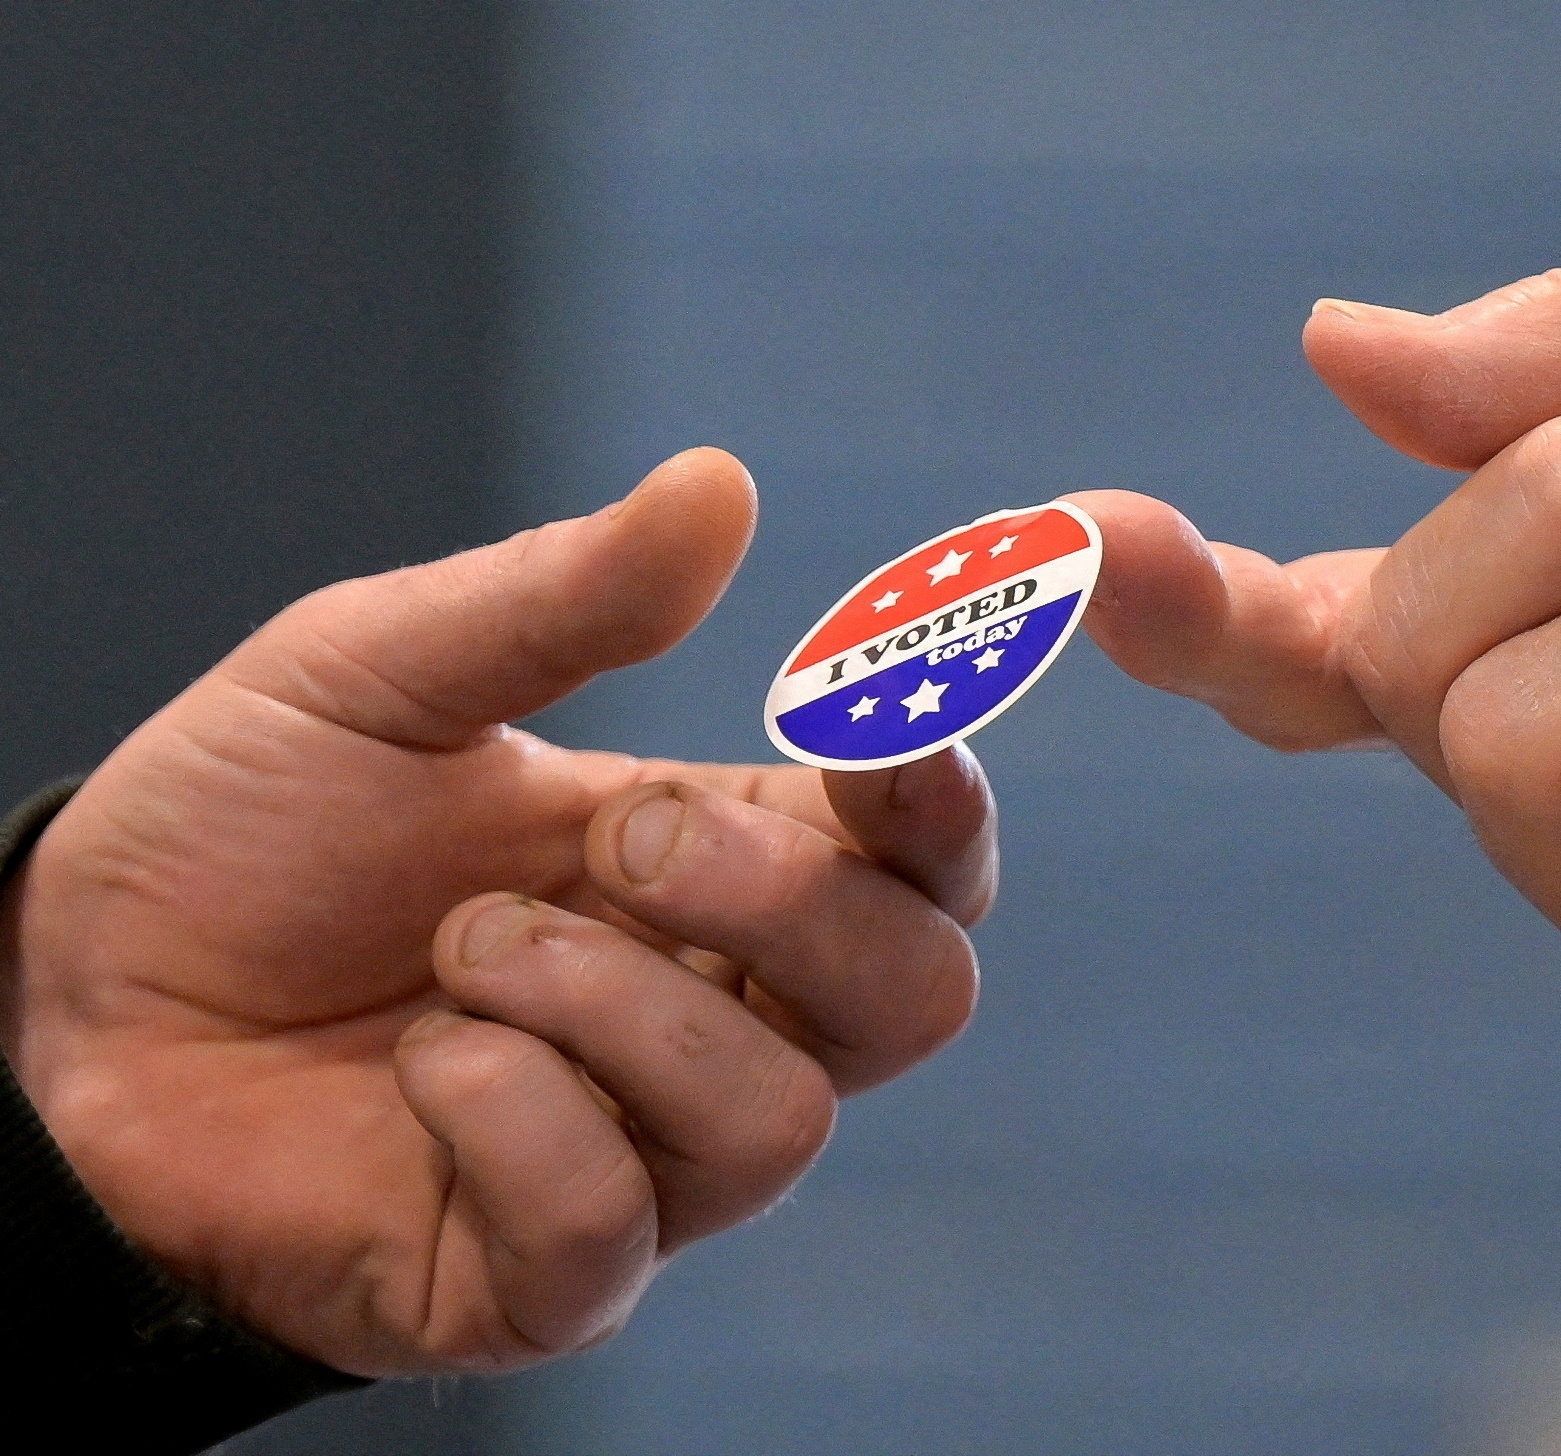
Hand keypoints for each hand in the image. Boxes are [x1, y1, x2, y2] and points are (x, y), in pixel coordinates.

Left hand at [0, 449, 991, 1374]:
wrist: (62, 1003)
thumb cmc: (246, 832)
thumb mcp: (381, 674)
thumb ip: (560, 597)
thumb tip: (716, 483)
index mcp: (721, 871)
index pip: (924, 868)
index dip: (941, 800)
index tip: (876, 719)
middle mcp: (717, 1023)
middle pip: (912, 995)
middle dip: (782, 900)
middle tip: (619, 833)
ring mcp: (643, 1159)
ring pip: (774, 1119)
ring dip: (611, 1005)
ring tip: (459, 952)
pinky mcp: (542, 1277)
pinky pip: (611, 1225)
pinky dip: (516, 1120)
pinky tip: (422, 1067)